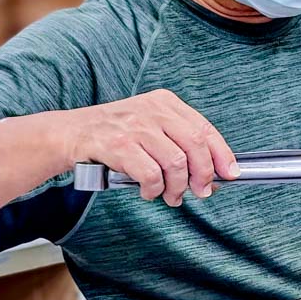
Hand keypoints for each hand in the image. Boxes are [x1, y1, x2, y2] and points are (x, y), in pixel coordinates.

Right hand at [62, 90, 236, 205]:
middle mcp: (153, 111)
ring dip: (177, 187)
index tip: (230, 173)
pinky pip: (150, 175)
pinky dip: (153, 189)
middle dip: (203, 174)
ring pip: (175, 163)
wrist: (70, 133)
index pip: (204, 128)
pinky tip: (148, 192)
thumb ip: (178, 144)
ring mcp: (135, 126)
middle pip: (195, 145)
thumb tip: (211, 174)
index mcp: (165, 103)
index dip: (222, 154)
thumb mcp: (149, 126)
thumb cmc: (115, 135)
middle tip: (201, 192)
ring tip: (171, 196)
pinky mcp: (119, 145)